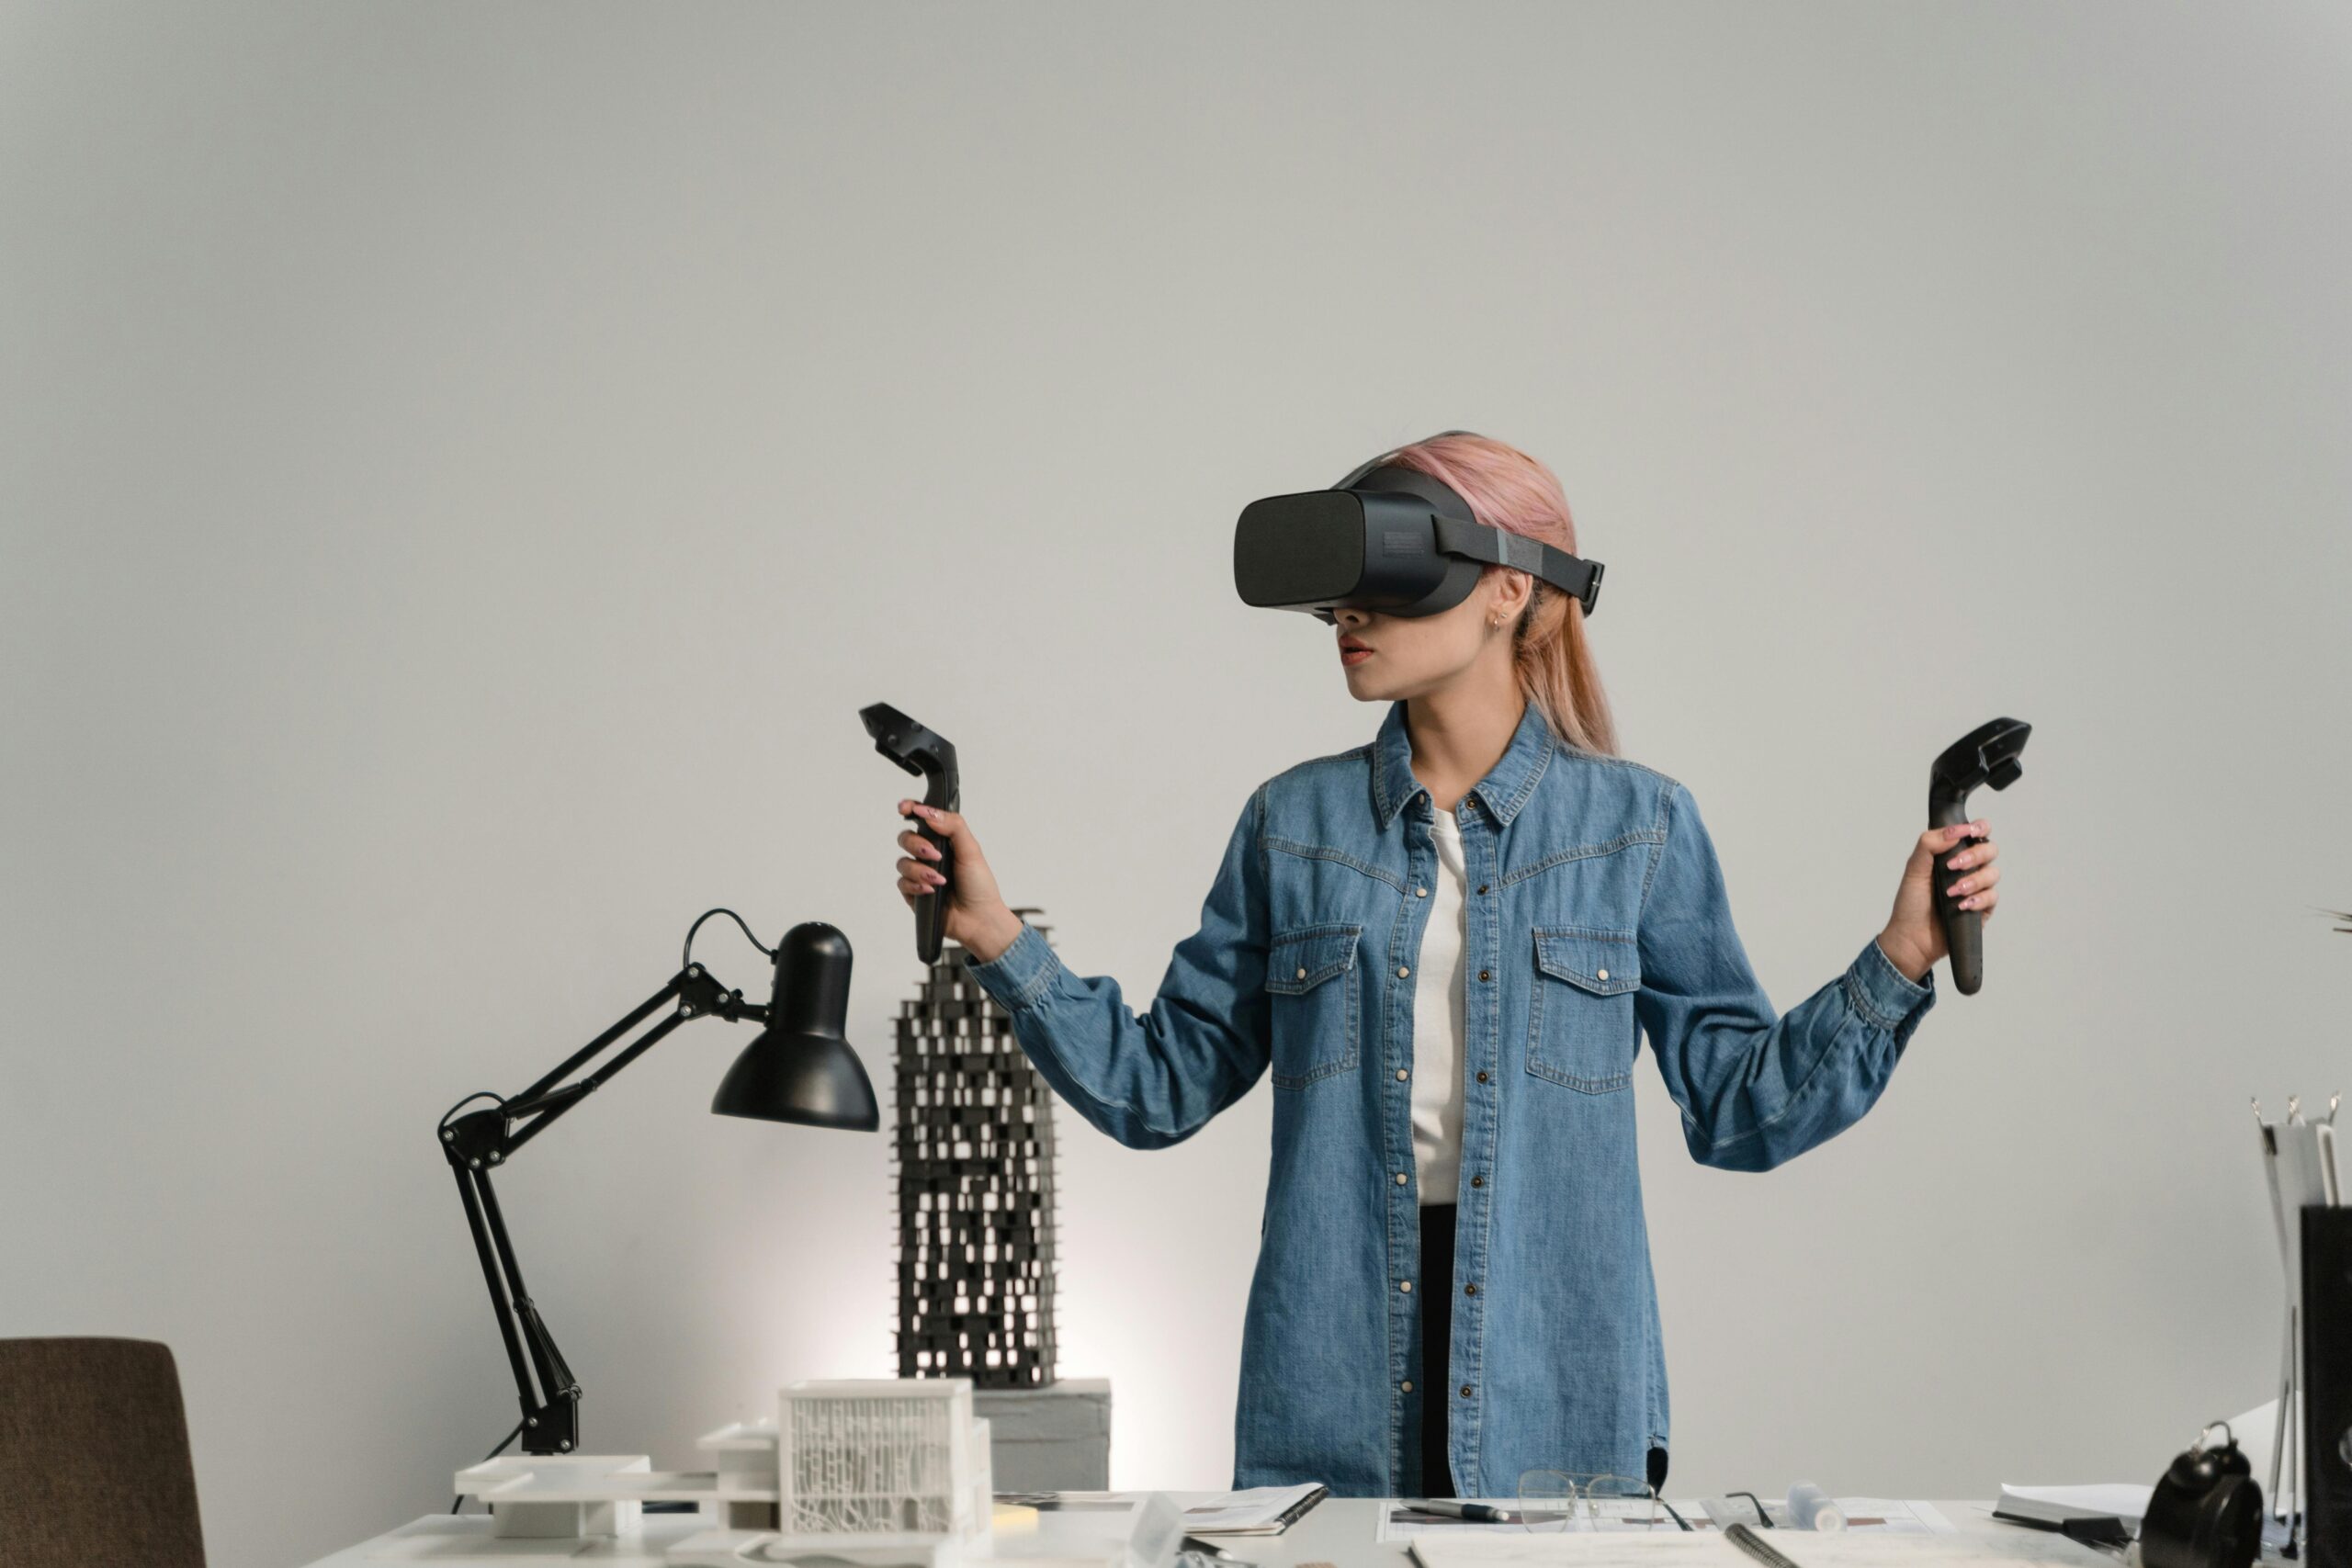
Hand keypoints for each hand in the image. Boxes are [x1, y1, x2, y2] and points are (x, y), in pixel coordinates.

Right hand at [894, 800, 1022, 961]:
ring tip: (939, 880)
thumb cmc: (979, 886)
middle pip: (906, 838)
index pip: (921, 818)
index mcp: (943, 840)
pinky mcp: (914, 892)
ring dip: (919, 870)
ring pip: (902, 862)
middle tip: (934, 854)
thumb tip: (929, 812)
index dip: (910, 809)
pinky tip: (930, 890)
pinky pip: (902, 883)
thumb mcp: (971, 850)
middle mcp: (929, 854)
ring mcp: (920, 873)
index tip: (905, 809)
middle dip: (916, 844)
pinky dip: (915, 885)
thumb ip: (953, 826)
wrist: (979, 919)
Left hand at [1877, 818, 2001, 982]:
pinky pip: (1993, 897)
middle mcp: (1968, 868)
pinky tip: (1962, 906)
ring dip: (1974, 880)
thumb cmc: (1911, 903)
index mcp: (1952, 853)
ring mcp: (1977, 888)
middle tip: (1954, 866)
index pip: (1976, 832)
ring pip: (1993, 873)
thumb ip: (1929, 845)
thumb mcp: (1914, 870)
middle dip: (1974, 855)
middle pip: (1989, 849)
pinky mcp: (1983, 908)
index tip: (1969, 831)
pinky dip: (1978, 899)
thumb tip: (1952, 832)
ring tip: (1953, 892)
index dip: (1979, 827)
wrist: (1911, 937)